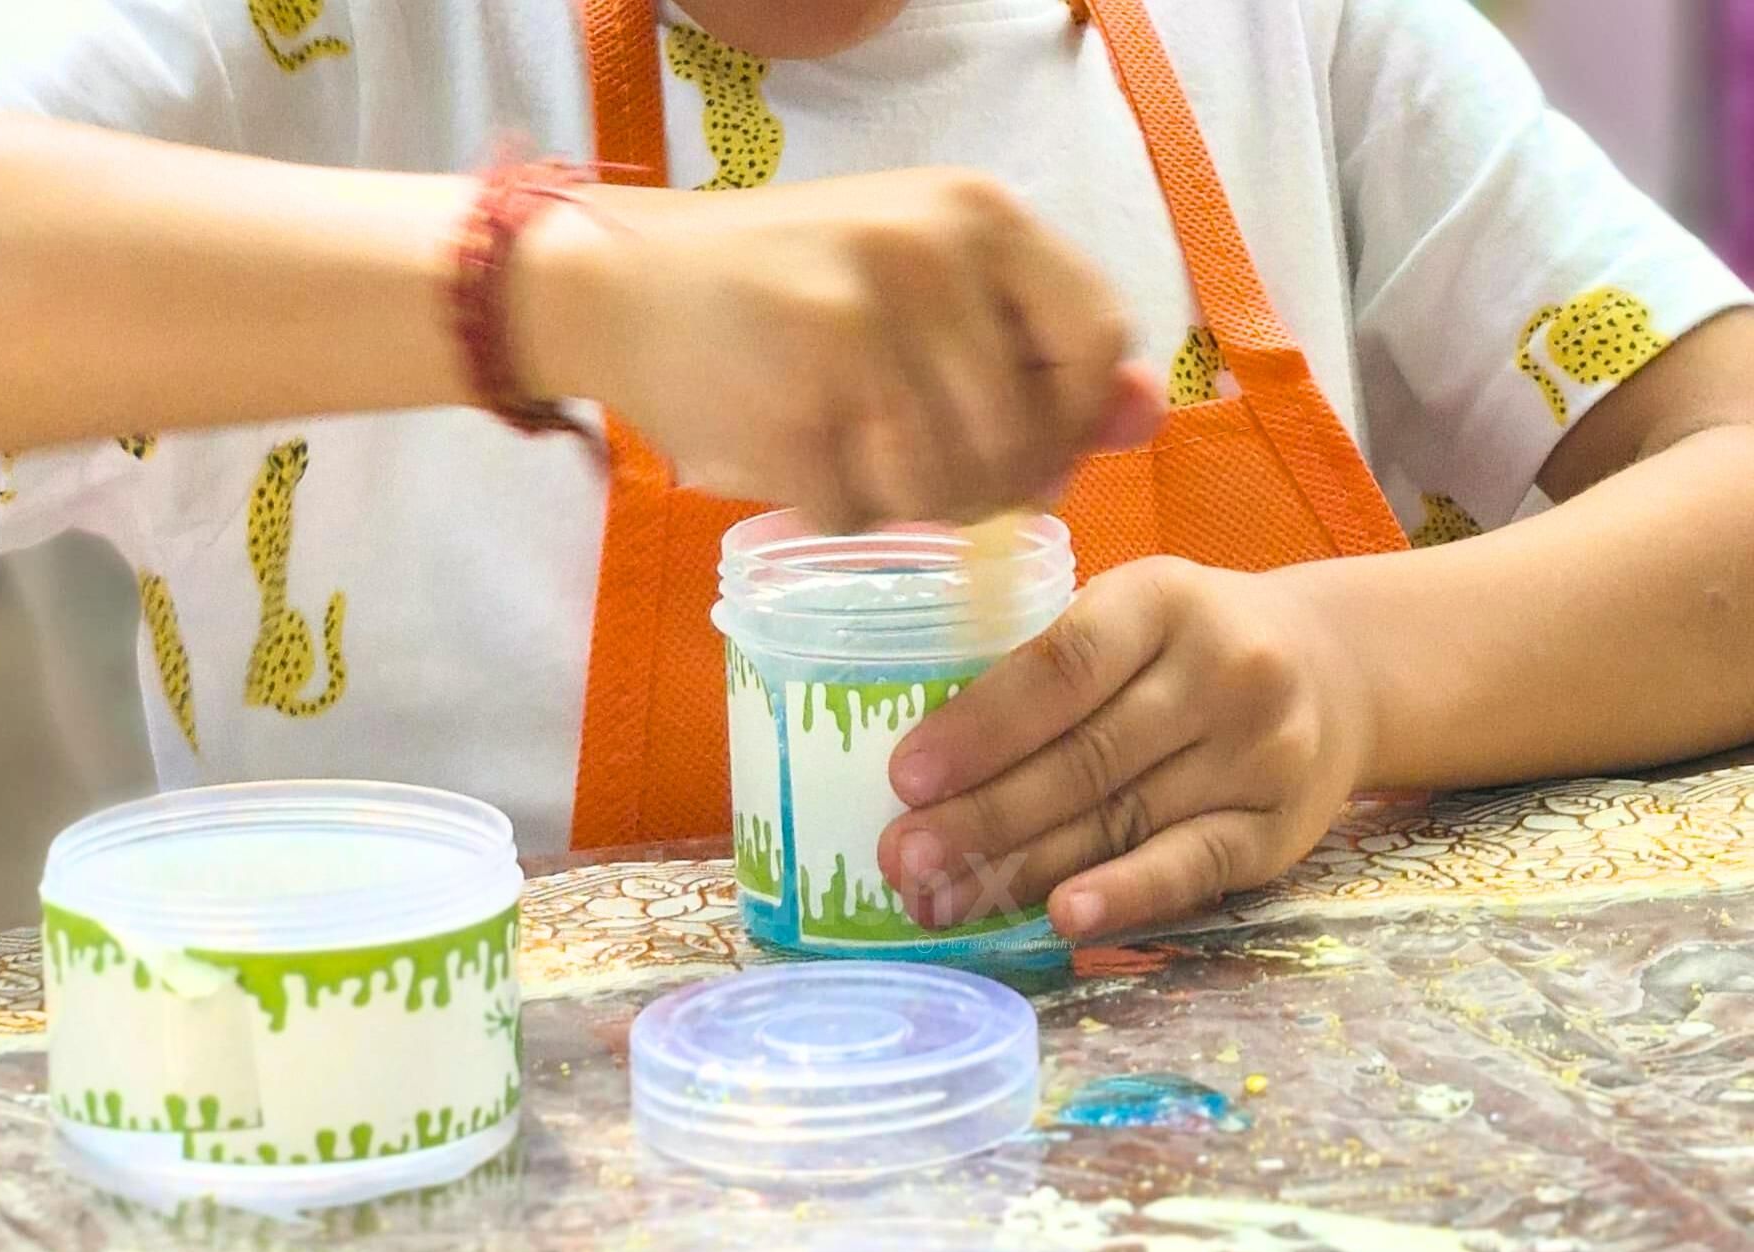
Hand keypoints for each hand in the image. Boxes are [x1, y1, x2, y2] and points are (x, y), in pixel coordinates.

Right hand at [520, 170, 1161, 529]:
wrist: (626, 288)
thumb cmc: (790, 288)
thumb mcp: (924, 280)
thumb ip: (1034, 343)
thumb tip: (1145, 413)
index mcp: (976, 216)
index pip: (1096, 338)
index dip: (1072, 418)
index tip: (1027, 445)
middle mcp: (927, 259)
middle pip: (1023, 438)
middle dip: (985, 485)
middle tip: (921, 470)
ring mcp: (858, 334)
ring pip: (946, 489)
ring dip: (908, 507)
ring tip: (860, 463)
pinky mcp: (795, 410)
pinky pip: (861, 515)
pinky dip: (837, 515)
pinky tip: (803, 467)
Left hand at [876, 558, 1375, 937]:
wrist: (1336, 671)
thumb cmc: (1185, 648)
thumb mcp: (1127, 616)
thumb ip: (1044, 667)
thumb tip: (920, 766)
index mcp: (1163, 599)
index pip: (1062, 668)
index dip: (980, 728)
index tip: (905, 777)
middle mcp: (1225, 671)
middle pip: (1084, 758)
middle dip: (980, 817)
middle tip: (900, 860)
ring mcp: (1261, 753)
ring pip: (1121, 820)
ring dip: (1022, 869)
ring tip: (941, 900)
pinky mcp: (1279, 828)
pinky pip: (1191, 867)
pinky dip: (1124, 894)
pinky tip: (1061, 915)